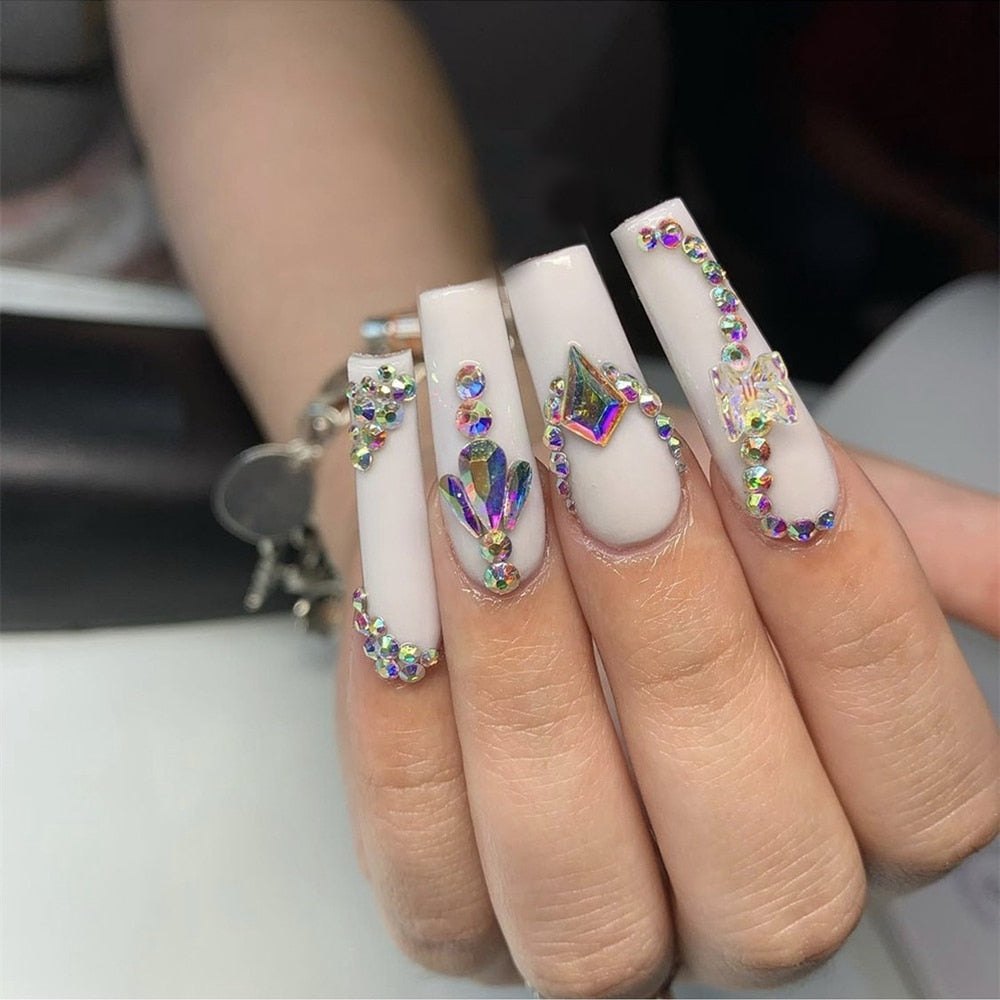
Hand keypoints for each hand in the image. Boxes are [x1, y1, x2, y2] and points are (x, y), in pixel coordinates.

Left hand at [333, 211, 997, 997]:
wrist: (479, 485)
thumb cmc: (636, 486)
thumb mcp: (768, 489)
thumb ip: (890, 530)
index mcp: (857, 813)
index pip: (923, 781)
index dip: (854, 614)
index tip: (769, 451)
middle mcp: (734, 902)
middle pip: (766, 865)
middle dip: (686, 643)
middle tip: (615, 459)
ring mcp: (582, 928)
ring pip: (577, 873)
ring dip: (530, 666)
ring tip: (489, 495)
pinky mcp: (444, 911)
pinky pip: (421, 847)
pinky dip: (406, 699)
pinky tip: (407, 576)